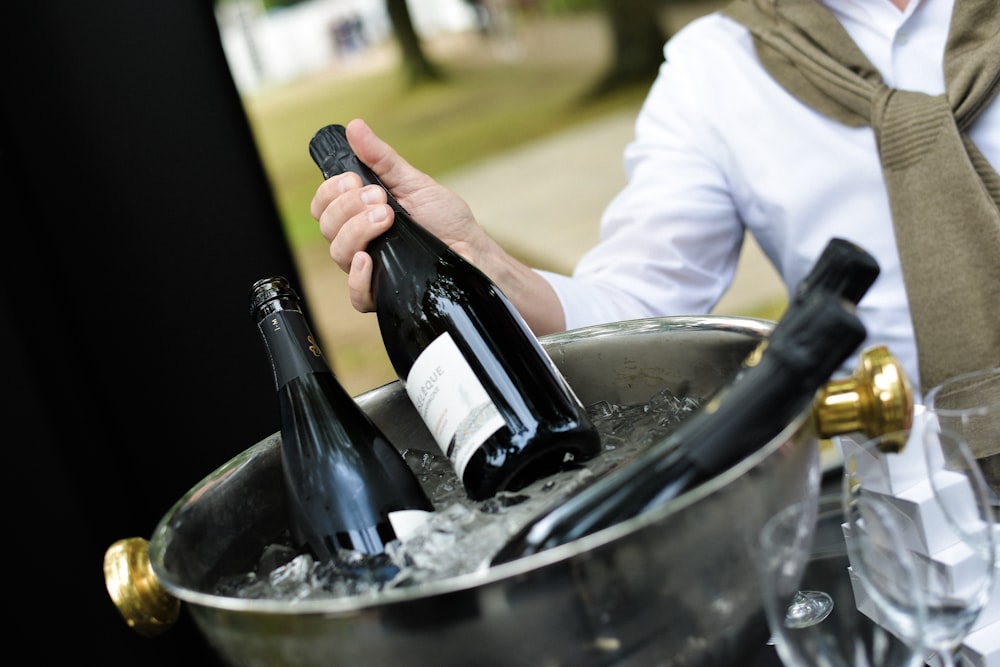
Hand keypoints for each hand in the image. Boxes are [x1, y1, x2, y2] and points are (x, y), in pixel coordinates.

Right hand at [310, 118, 484, 311]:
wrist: (473, 250)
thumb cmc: (446, 218)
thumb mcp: (414, 182)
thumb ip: (382, 159)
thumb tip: (355, 126)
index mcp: (360, 213)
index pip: (323, 205)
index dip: (331, 192)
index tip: (355, 181)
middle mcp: (359, 240)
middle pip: (327, 227)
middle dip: (349, 207)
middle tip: (381, 199)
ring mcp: (370, 268)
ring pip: (339, 254)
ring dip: (357, 231)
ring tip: (387, 218)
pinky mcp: (384, 293)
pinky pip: (356, 295)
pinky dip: (357, 278)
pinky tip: (368, 260)